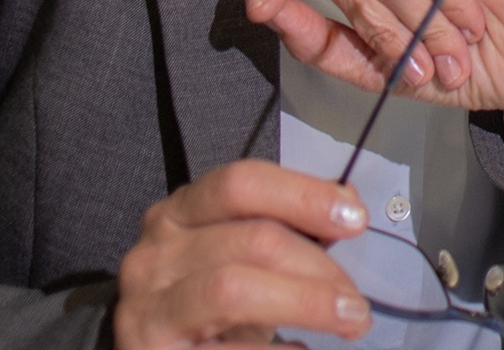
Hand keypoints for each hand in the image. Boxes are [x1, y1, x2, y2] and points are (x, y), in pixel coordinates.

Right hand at [113, 159, 368, 347]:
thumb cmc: (204, 308)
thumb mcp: (240, 260)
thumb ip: (287, 227)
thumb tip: (348, 201)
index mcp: (179, 214)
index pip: (241, 183)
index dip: (304, 195)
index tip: (354, 218)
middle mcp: (155, 253)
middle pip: (252, 238)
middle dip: (319, 267)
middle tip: (356, 298)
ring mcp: (148, 305)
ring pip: (233, 289)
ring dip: (306, 303)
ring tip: (348, 320)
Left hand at [246, 0, 503, 141]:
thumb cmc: (469, 67)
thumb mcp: (381, 70)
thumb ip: (325, 42)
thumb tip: (272, 11)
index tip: (258, 4)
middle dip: (382, 34)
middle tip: (422, 64)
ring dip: (426, 33)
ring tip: (455, 52)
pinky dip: (455, 12)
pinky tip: (476, 22)